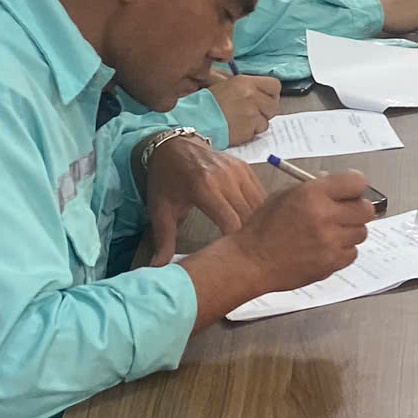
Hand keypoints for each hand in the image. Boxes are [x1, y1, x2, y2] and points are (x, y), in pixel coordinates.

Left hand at [141, 134, 266, 266]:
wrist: (172, 146)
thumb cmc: (166, 181)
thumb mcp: (160, 211)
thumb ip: (163, 242)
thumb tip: (157, 271)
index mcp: (203, 188)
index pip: (231, 223)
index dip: (235, 244)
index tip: (231, 258)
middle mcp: (225, 177)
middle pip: (249, 216)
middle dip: (249, 238)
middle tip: (246, 256)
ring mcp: (237, 170)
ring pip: (259, 206)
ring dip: (257, 225)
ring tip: (252, 243)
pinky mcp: (244, 168)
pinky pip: (260, 194)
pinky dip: (260, 210)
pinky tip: (254, 224)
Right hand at [210, 72, 280, 146]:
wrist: (194, 120)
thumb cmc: (208, 104)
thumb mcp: (228, 86)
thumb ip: (248, 88)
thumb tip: (263, 95)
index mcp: (246, 82)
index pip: (275, 85)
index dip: (272, 95)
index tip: (266, 100)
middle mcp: (251, 96)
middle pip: (274, 107)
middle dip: (265, 113)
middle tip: (252, 114)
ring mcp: (251, 114)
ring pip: (265, 123)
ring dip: (255, 125)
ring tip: (239, 122)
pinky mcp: (247, 130)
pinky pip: (255, 134)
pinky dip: (248, 134)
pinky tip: (235, 129)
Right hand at [224, 170, 374, 293]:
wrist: (252, 261)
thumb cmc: (264, 228)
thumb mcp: (285, 195)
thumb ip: (314, 187)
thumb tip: (335, 182)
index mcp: (312, 194)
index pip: (357, 182)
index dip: (356, 186)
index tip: (353, 191)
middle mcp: (324, 216)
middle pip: (366, 209)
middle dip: (357, 210)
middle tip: (346, 213)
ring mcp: (329, 241)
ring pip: (361, 232)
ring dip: (349, 231)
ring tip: (329, 233)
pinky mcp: (331, 262)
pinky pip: (352, 253)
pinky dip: (343, 250)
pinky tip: (325, 248)